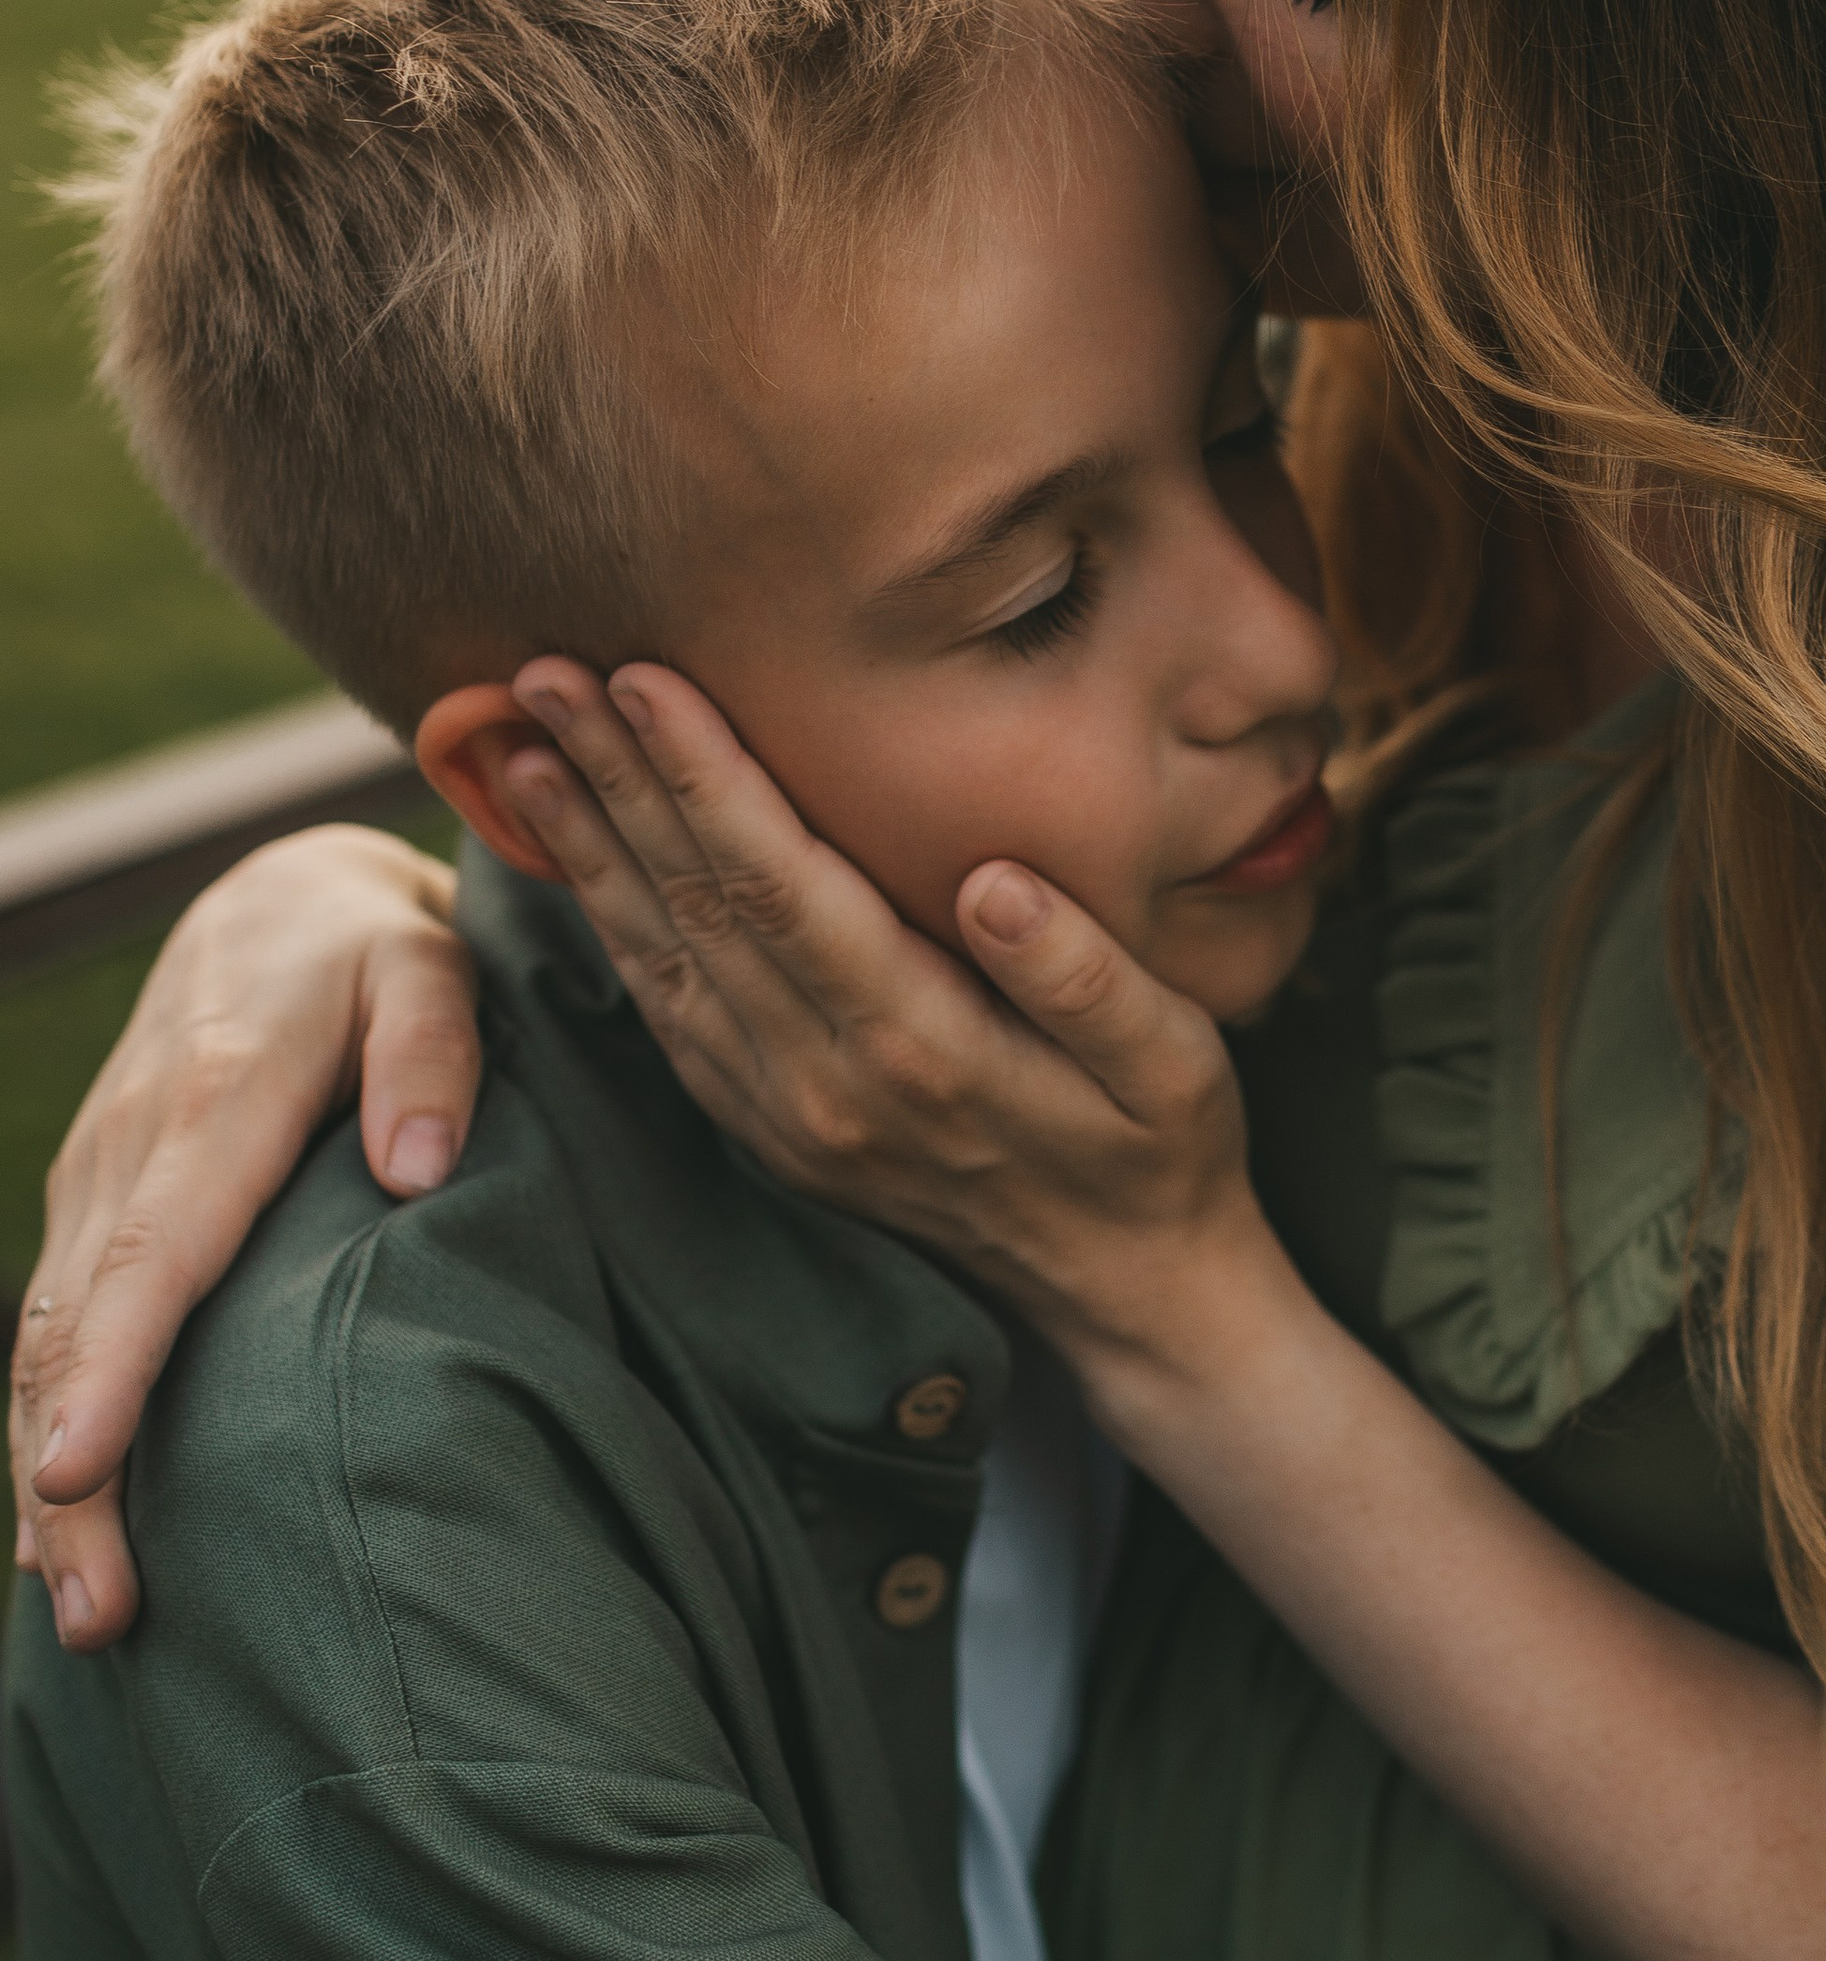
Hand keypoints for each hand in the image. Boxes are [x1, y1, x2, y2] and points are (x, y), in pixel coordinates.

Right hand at [15, 827, 480, 1648]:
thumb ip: (433, 1056)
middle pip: (77, 1332)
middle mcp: (131, 1150)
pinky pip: (55, 1323)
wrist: (278, 898)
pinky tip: (55, 1530)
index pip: (150, 1256)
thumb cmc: (374, 948)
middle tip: (99, 1614)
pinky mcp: (93, 1199)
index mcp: (213, 1104)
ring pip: (48, 1342)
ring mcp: (97, 1176)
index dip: (111, 1371)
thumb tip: (419, 1173)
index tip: (77, 1475)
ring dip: (49, 1479)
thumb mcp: (430, 965)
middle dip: (70, 1480)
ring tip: (85, 1611)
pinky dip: (43, 1422)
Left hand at [503, 658, 1265, 1353]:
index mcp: (925, 1050)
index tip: (642, 677)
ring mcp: (787, 1119)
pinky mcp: (768, 1134)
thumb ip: (1085, 976)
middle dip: (617, 779)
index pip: (785, 887)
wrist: (1125, 1293)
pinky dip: (609, 925)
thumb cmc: (1163, 1149)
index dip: (706, 778)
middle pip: (698, 907)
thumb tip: (996, 882)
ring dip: (587, 845)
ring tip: (516, 741)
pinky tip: (573, 855)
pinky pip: (666, 1015)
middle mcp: (830, 1088)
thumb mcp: (1173, 1062)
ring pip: (662, 958)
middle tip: (540, 667)